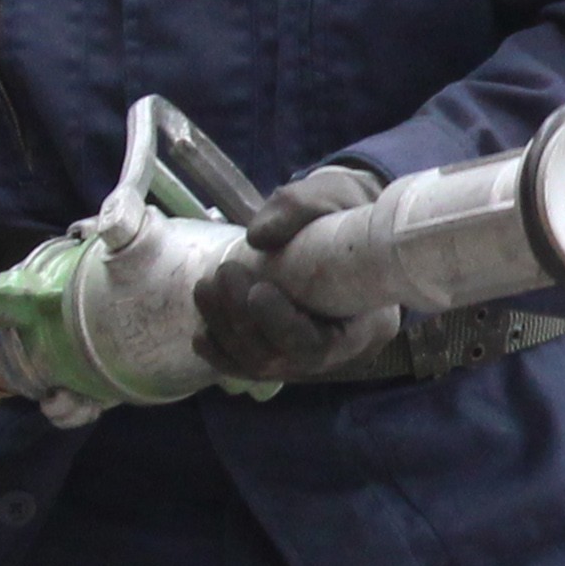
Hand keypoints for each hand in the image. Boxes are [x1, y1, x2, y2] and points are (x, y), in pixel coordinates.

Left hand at [197, 164, 393, 384]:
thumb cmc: (344, 216)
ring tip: (206, 287)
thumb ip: (299, 208)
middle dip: (241, 321)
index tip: (257, 290)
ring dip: (223, 330)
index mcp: (363, 325)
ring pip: (257, 365)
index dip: (282, 325)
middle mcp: (335, 354)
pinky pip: (245, 368)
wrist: (343, 232)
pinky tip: (202, 330)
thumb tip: (257, 236)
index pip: (318, 346)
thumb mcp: (333, 197)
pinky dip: (219, 352)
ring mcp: (305, 358)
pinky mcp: (280, 355)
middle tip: (223, 274)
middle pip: (279, 359)